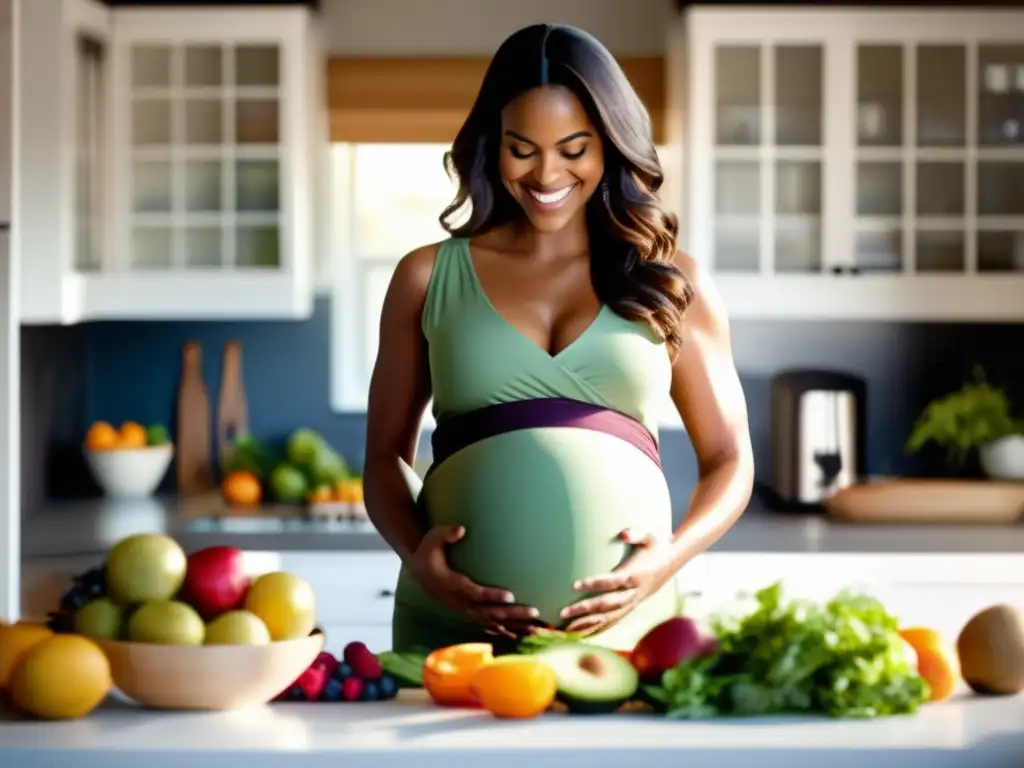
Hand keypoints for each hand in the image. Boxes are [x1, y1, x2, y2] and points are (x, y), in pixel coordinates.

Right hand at [408, 525, 539, 638]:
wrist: (418, 571)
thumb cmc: (429, 551)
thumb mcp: (432, 538)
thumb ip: (446, 533)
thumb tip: (462, 529)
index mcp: (450, 584)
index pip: (473, 592)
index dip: (491, 596)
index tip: (510, 596)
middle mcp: (458, 601)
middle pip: (488, 612)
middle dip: (512, 613)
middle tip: (535, 611)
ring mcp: (464, 610)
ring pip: (491, 622)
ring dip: (514, 626)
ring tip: (537, 629)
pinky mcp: (468, 612)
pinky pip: (489, 625)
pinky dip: (506, 631)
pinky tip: (523, 634)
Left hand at [560, 528, 676, 635]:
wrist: (672, 563)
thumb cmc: (657, 546)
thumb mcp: (651, 536)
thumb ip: (637, 533)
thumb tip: (624, 533)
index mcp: (637, 575)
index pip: (613, 581)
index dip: (595, 583)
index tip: (574, 584)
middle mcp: (634, 593)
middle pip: (607, 604)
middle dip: (584, 609)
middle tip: (562, 611)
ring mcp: (633, 603)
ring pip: (608, 617)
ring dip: (587, 623)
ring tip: (566, 629)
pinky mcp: (631, 608)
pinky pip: (613, 622)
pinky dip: (598, 629)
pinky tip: (582, 635)